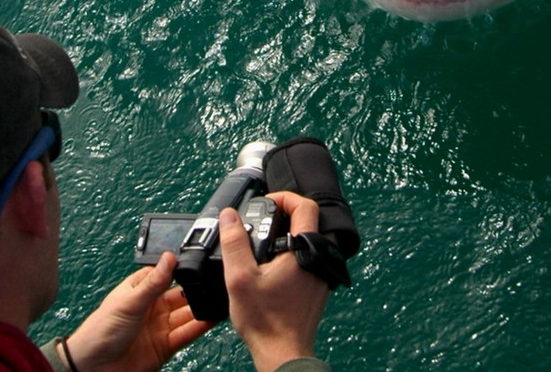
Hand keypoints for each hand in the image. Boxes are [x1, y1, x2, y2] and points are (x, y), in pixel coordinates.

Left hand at [62, 252, 212, 371]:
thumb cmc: (100, 331)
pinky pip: (187, 334)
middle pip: (180, 294)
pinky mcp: (165, 346)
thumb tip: (169, 257)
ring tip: (218, 298)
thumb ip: (153, 282)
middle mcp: (151, 307)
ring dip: (201, 308)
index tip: (199, 261)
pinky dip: (200, 326)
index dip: (181, 269)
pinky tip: (212, 318)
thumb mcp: (129, 302)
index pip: (166, 274)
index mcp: (139, 290)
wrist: (94, 369)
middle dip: (196, 289)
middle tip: (214, 281)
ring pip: (186, 314)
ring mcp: (159, 327)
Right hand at [220, 191, 330, 371]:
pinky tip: (273, 264)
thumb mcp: (239, 277)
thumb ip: (234, 242)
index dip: (284, 197)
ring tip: (266, 240)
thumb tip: (229, 216)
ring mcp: (322, 274)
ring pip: (312, 239)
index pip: (306, 206)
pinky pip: (311, 256)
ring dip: (291, 233)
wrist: (282, 353)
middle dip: (288, 213)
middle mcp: (319, 260)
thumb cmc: (265, 321)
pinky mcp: (319, 287)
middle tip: (265, 218)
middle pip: (312, 220)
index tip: (265, 203)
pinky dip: (295, 251)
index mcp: (305, 252)